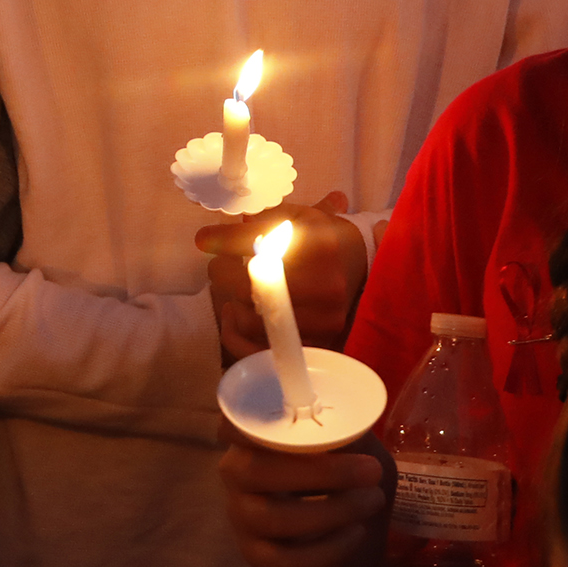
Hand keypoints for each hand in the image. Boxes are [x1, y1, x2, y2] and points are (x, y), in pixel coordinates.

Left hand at [200, 193, 365, 359]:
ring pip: (253, 320)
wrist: (363, 270)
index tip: (204, 240)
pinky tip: (236, 317)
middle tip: (219, 267)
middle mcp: (326, 285)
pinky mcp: (316, 345)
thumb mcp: (299, 217)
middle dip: (225, 273)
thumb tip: (215, 234)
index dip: (225, 241)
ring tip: (232, 292)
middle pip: (253, 286)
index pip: (261, 244)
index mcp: (321, 245)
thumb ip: (262, 219)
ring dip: (232, 304)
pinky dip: (237, 335)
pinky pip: (260, 349)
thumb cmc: (324, 239)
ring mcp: (323, 320)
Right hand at [218, 430, 388, 566]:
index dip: (250, 422)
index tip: (288, 416)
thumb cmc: (350, 478)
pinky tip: (356, 533)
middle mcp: (237, 474)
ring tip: (373, 500)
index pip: (233, 424)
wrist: (358, 535)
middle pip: (255, 471)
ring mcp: (243, 518)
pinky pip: (286, 559)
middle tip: (372, 470)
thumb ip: (348, 433)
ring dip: (332, 511)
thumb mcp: (357, 448)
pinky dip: (328, 549)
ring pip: (273, 518)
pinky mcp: (257, 557)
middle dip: (319, 472)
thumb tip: (349, 424)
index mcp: (253, 437)